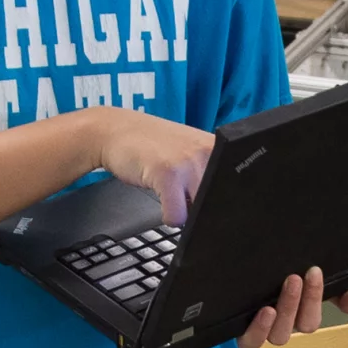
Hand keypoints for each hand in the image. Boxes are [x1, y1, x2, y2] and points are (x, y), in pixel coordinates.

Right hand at [87, 109, 218, 223]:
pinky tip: (160, 199)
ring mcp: (188, 162)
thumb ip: (208, 174)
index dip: (222, 202)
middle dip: (201, 209)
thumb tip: (220, 210)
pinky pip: (177, 216)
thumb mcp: (188, 153)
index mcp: (217, 147)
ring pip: (200, 212)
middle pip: (217, 203)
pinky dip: (169, 217)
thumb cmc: (150, 145)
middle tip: (181, 195)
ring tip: (171, 194)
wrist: (113, 130)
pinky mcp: (167, 174)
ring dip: (185, 213)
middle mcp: (207, 152)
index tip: (208, 202)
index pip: (234, 188)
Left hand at [240, 267, 347, 347]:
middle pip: (303, 325)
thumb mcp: (309, 277)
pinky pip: (250, 343)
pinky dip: (259, 332)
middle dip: (305, 301)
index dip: (318, 298)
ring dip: (286, 313)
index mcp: (301, 312)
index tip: (315, 272)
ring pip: (280, 336)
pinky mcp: (240, 330)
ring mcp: (263, 329)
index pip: (318, 314)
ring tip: (284, 291)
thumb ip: (338, 288)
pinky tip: (264, 312)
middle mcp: (284, 324)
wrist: (241, 265)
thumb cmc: (277, 275)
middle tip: (298, 276)